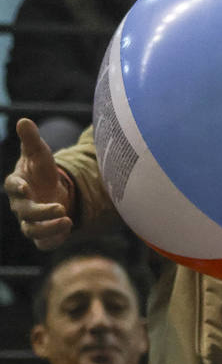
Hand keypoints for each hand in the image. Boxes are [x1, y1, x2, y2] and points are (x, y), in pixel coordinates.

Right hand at [4, 118, 72, 250]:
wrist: (50, 189)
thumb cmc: (41, 170)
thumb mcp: (40, 154)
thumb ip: (31, 140)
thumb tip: (24, 120)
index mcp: (18, 184)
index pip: (11, 187)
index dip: (16, 188)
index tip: (25, 187)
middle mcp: (21, 205)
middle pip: (24, 212)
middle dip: (40, 212)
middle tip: (60, 208)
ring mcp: (30, 220)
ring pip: (32, 231)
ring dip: (48, 229)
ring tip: (67, 221)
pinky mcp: (42, 233)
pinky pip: (44, 242)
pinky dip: (54, 239)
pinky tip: (68, 231)